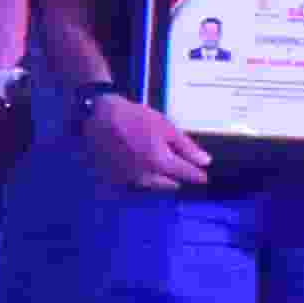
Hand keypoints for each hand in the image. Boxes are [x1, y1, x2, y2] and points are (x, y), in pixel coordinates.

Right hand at [79, 88, 216, 195]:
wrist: (98, 117)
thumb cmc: (133, 118)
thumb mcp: (165, 127)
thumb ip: (186, 147)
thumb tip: (205, 161)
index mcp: (161, 163)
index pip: (187, 175)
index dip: (198, 176)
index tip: (203, 177)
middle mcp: (146, 177)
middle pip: (169, 184)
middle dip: (175, 176)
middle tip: (176, 165)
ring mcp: (129, 180)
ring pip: (152, 185)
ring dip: (158, 178)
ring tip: (156, 162)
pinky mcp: (116, 180)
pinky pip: (135, 183)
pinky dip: (140, 176)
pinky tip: (137, 163)